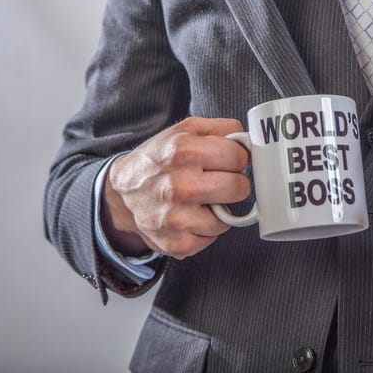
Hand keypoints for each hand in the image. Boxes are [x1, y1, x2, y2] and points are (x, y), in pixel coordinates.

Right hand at [101, 117, 250, 259]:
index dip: (236, 158)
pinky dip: (204, 229)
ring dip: (218, 210)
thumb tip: (249, 142)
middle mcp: (178, 186)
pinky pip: (211, 238)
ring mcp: (176, 218)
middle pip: (239, 188)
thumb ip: (222, 129)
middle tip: (217, 181)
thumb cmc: (160, 159)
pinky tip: (190, 216)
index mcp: (182, 152)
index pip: (238, 157)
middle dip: (233, 183)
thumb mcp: (186, 130)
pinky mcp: (176, 244)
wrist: (123, 192)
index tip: (226, 161)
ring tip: (200, 200)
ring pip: (227, 218)